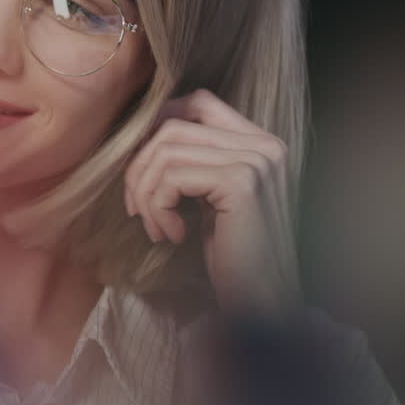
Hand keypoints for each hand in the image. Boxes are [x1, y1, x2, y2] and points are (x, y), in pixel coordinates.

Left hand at [122, 89, 299, 319]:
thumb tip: (139, 134)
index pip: (198, 102)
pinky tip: (174, 236)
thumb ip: (193, 161)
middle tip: (138, 210)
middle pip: (172, 127)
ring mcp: (256, 161)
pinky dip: (159, 208)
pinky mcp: (241, 183)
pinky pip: (171, 178)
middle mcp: (265, 144)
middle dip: (139, 168)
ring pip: (165, 152)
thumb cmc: (232, 254)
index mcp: (260, 142)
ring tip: (157, 228)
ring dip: (146, 193)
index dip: (158, 126)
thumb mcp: (210, 197)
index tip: (143, 170)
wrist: (262, 302)